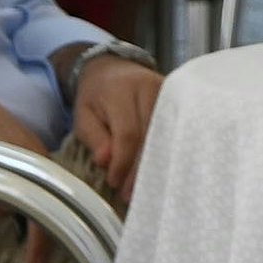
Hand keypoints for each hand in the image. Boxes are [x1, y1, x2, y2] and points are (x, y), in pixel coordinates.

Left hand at [68, 52, 159, 204]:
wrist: (113, 68)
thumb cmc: (96, 96)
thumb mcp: (83, 115)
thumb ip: (95, 137)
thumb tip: (106, 162)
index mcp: (122, 90)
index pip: (128, 133)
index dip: (123, 162)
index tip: (114, 183)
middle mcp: (151, 88)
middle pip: (151, 135)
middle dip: (140, 169)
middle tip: (131, 194)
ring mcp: (170, 93)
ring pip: (166, 134)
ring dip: (155, 164)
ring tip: (144, 188)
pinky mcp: (179, 100)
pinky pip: (174, 130)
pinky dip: (165, 152)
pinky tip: (159, 170)